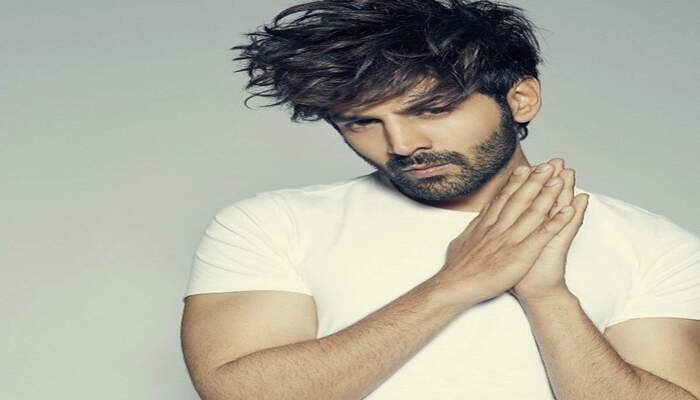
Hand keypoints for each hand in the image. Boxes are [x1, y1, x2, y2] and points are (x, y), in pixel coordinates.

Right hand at [434, 159, 577, 306]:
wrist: (455, 285)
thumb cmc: (456, 269)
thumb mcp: (461, 242)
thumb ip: (472, 230)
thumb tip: (475, 222)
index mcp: (486, 224)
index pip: (503, 198)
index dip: (516, 182)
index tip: (525, 169)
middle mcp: (499, 227)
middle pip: (520, 198)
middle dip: (536, 180)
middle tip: (548, 164)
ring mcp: (510, 239)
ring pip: (533, 211)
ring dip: (548, 194)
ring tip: (560, 178)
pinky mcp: (521, 254)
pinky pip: (542, 235)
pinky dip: (556, 222)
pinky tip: (568, 211)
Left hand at [509, 159, 588, 301]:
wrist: (534, 292)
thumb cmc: (516, 269)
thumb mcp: (504, 246)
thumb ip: (501, 228)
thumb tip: (491, 216)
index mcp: (524, 227)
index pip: (526, 200)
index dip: (527, 183)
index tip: (528, 164)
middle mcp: (540, 229)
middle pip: (545, 199)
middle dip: (548, 180)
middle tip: (555, 161)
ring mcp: (551, 236)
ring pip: (559, 208)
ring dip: (564, 190)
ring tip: (569, 171)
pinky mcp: (558, 247)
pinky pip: (568, 228)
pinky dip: (575, 214)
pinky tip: (581, 200)